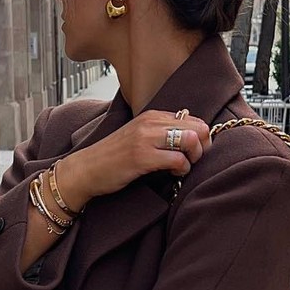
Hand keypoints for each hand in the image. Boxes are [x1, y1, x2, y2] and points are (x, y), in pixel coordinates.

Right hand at [56, 110, 211, 205]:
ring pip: (190, 141)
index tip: (193, 152)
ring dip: (193, 157)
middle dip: (202, 147)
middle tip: (192, 160)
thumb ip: (162, 132)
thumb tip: (192, 136)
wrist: (86, 169)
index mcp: (152, 116)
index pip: (193, 119)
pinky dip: (181, 169)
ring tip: (182, 167)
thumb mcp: (140, 136)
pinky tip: (172, 174)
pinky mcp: (141, 156)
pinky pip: (177, 160)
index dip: (201, 137)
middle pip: (198, 128)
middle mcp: (150, 123)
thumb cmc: (114, 157)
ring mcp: (145, 139)